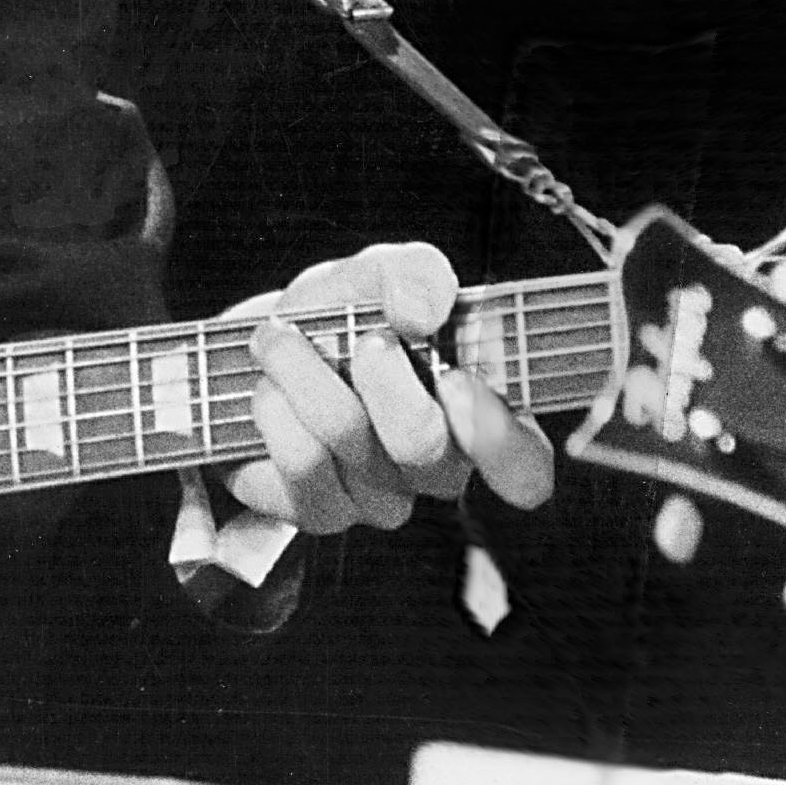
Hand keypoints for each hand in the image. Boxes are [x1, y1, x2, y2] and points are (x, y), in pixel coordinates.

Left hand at [222, 240, 555, 534]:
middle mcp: (435, 467)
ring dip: (304, 376)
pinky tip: (269, 388)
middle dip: (380, 379)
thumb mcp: (381, 273)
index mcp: (477, 417)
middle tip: (359, 339)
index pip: (524, 467)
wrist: (261, 343)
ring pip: (348, 445)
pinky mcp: (320, 510)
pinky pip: (300, 467)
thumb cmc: (342, 312)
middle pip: (422, 448)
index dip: (496, 437)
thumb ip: (415, 274)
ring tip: (281, 341)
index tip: (455, 378)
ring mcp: (378, 497)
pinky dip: (275, 410)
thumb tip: (421, 310)